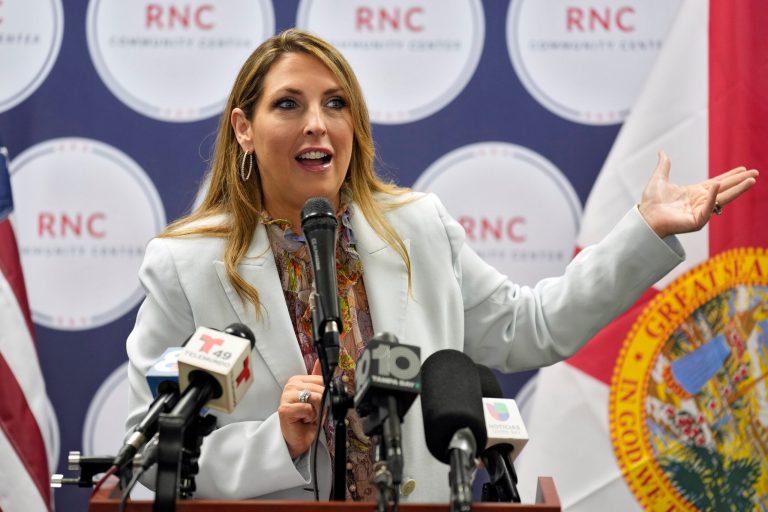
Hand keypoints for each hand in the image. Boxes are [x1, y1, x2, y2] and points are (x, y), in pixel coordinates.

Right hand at [278, 359, 324, 458]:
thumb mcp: (316, 397)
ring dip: (316, 412)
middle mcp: (290, 385)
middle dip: (321, 405)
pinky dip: (309, 417)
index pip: (321, 380)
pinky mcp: (284, 409)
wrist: (298, 438)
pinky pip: (308, 409)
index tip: (317, 404)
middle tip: (312, 413)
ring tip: (307, 416)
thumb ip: (318, 378)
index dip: (325, 394)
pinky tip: (302, 420)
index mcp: (297, 380)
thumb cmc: (307, 419)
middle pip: (320, 390)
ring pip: (316, 398)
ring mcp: (286, 396)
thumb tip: (320, 360)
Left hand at [638, 151, 758, 237]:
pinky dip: (713, 197)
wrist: (645, 217)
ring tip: (751, 180)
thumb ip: (664, 166)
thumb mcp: (659, 179)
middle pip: (725, 189)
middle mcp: (700, 201)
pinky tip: (717, 186)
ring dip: (738, 190)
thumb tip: (662, 152)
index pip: (717, 182)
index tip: (743, 169)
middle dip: (740, 181)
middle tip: (756, 173)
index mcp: (695, 192)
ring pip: (723, 198)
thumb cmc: (651, 202)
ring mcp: (700, 211)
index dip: (730, 176)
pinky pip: (708, 207)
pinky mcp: (697, 221)